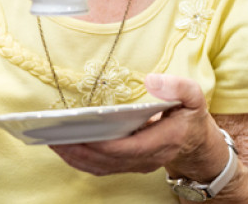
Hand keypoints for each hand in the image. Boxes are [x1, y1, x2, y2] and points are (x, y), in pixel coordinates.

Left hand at [48, 74, 230, 180]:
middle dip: (78, 149)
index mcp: (162, 142)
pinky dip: (79, 159)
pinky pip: (99, 167)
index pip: (127, 148)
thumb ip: (178, 87)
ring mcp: (135, 165)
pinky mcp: (126, 165)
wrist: (197, 145)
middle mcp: (146, 159)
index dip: (102, 143)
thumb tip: (151, 80)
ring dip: (73, 156)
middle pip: (106, 160)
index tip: (81, 131)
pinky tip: (63, 145)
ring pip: (99, 167)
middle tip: (53, 135)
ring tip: (50, 139)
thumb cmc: (191, 118)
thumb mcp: (194, 98)